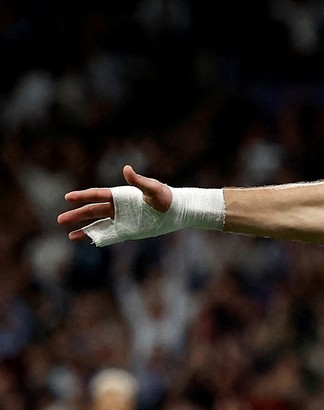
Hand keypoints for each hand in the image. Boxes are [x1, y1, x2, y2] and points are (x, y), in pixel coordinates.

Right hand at [57, 165, 171, 240]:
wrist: (177, 210)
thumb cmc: (166, 197)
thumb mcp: (152, 188)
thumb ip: (139, 181)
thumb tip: (126, 169)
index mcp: (120, 195)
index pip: (97, 195)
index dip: (82, 196)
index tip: (67, 197)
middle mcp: (118, 207)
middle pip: (92, 211)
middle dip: (76, 215)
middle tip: (60, 219)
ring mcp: (122, 219)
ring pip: (98, 224)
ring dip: (84, 229)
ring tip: (69, 234)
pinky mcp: (128, 230)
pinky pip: (109, 235)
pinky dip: (98, 237)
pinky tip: (88, 240)